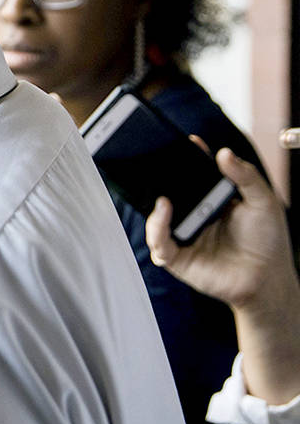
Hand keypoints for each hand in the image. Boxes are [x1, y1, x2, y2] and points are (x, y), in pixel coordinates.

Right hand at [146, 148, 294, 311]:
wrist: (268, 279)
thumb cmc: (268, 242)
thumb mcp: (263, 201)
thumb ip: (245, 176)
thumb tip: (225, 153)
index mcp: (212, 201)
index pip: (193, 176)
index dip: (187, 159)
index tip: (186, 144)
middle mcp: (194, 216)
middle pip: (170, 194)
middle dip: (160, 181)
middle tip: (159, 168)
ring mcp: (184, 236)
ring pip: (157, 218)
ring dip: (155, 207)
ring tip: (164, 198)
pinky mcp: (178, 258)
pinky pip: (158, 242)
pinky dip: (156, 228)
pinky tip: (164, 215)